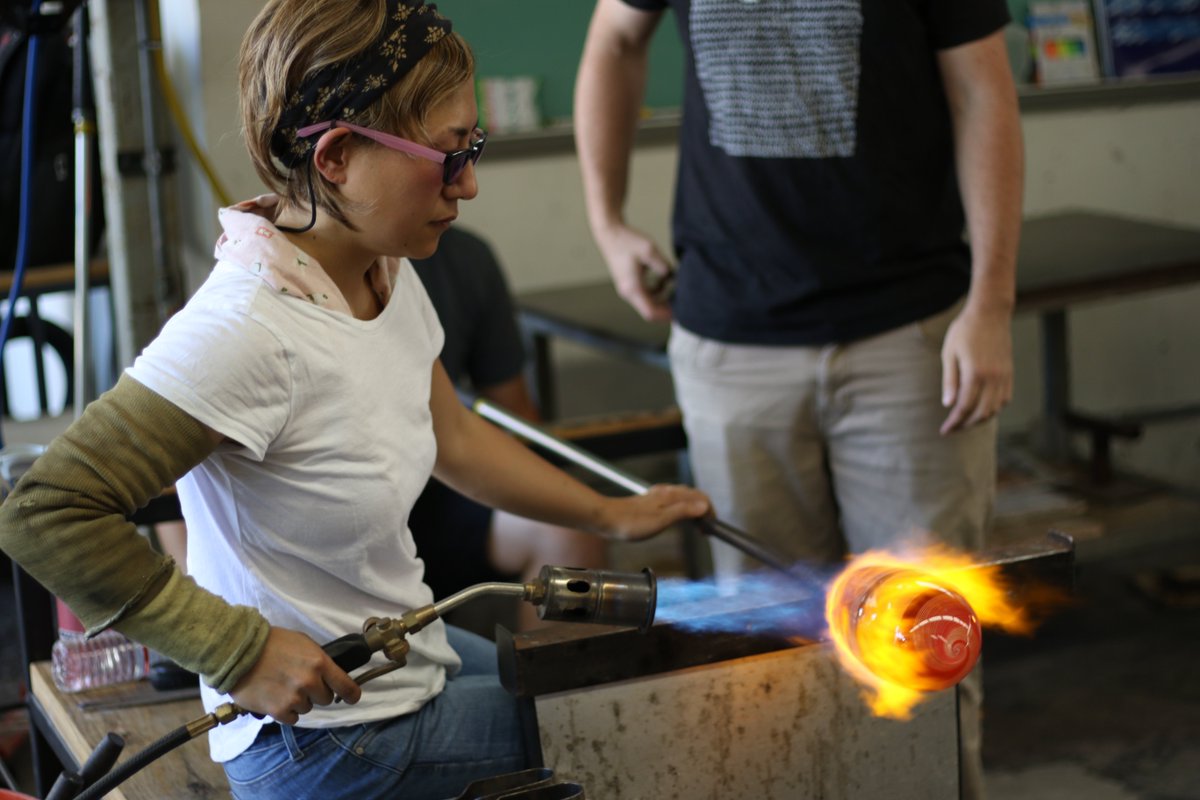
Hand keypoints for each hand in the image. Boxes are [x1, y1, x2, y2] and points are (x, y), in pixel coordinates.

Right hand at [229, 627, 361, 724]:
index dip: (352, 694)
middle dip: (316, 692)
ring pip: (307, 708)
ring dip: (298, 701)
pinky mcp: (278, 710)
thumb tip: (330, 674)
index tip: (352, 697)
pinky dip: (286, 711)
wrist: (239, 651)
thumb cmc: (272, 643)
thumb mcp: (303, 643)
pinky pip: (292, 718)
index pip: (346, 686)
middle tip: (300, 682)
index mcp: (319, 663)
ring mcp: (294, 697)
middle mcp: (310, 682)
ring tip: (283, 686)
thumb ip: (318, 660)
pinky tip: (276, 697)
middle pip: (326, 698)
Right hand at [595, 223, 675, 321]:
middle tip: (682, 302)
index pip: (650, 312)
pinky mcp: (628, 283)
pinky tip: (664, 280)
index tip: (680, 314)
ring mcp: (627, 289)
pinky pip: (644, 294)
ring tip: (675, 288)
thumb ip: (663, 265)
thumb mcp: (649, 251)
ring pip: (647, 303)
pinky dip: (656, 291)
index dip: (665, 316)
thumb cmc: (627, 241)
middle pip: (649, 310)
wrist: (610, 233)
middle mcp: (628, 292)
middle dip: (666, 309)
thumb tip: (671, 276)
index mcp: (632, 288)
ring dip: (661, 299)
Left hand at [600, 484, 710, 541]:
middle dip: (705, 510)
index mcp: (671, 496)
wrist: (606, 518)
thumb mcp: (661, 521)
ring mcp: (658, 495)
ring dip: (694, 509)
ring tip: (696, 525)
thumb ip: (683, 512)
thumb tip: (704, 506)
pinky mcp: (650, 501)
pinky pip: (673, 501)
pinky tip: (677, 517)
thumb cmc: (631, 523)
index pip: (700, 498)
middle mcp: (666, 492)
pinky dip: (682, 508)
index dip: (710, 512)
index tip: (711, 528)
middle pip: (694, 496)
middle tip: (706, 528)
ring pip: (683, 497)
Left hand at [940, 304, 1012, 433]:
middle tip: (953, 428)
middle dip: (966, 425)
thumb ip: (950, 380)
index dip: (954, 422)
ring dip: (980, 419)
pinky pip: (1005, 398)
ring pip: (995, 408)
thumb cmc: (965, 331)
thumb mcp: (949, 353)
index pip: (964, 408)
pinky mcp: (1010, 372)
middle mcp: (993, 378)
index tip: (944, 431)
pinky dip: (994, 408)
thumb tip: (948, 405)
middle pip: (981, 413)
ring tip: (965, 421)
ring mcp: (1004, 376)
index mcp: (975, 374)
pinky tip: (982, 408)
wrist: (990, 313)